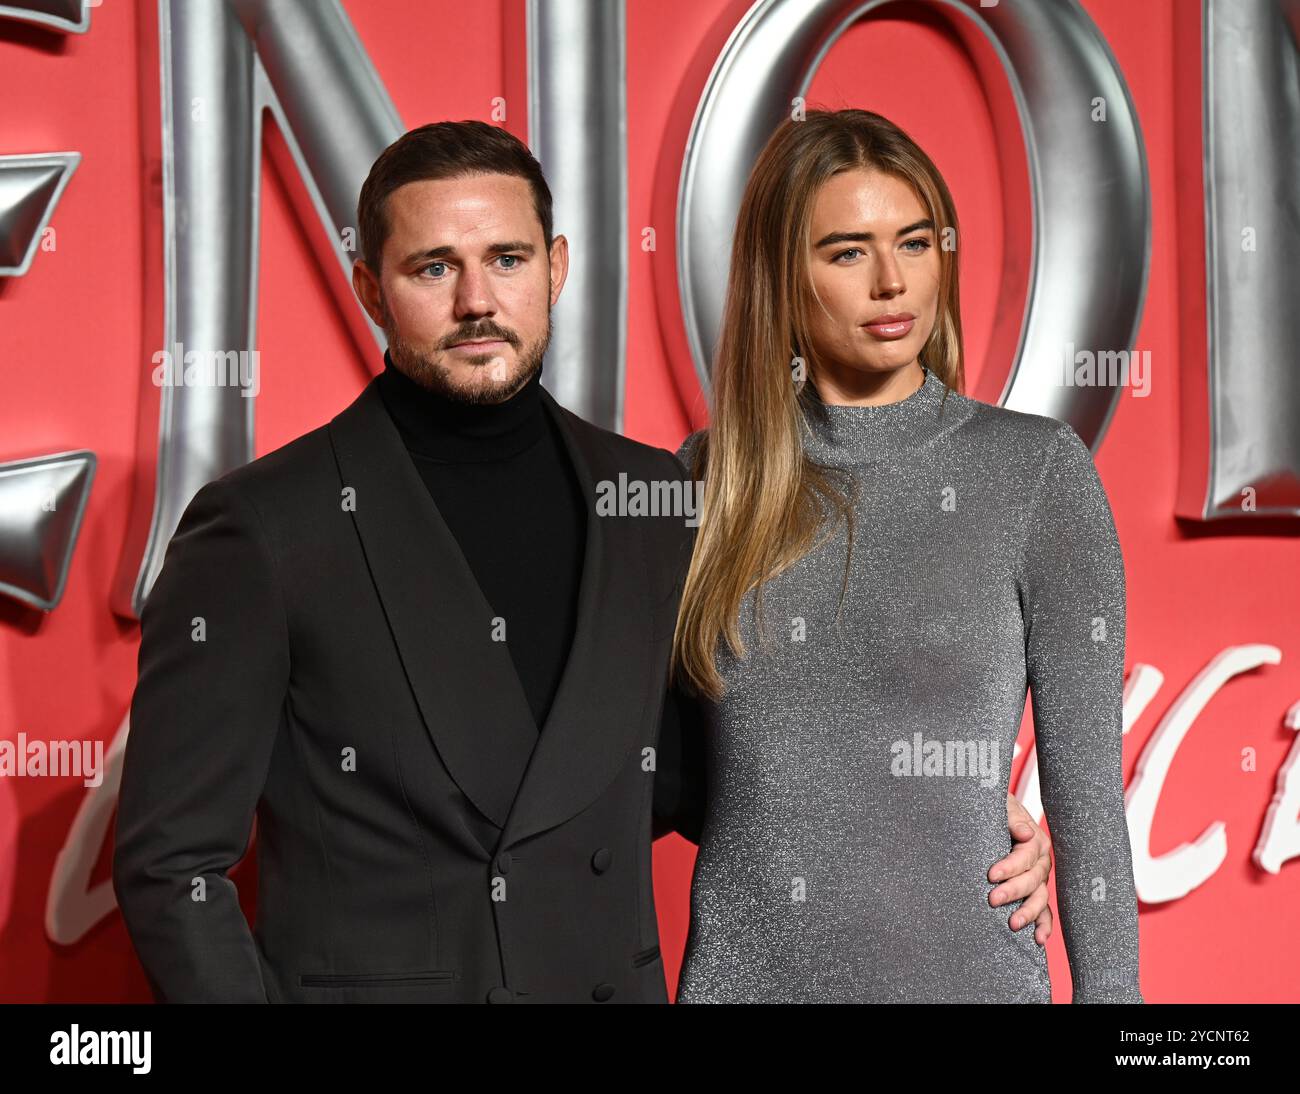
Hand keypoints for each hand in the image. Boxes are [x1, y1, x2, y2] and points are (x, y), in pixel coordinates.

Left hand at [988, 792, 1053, 944]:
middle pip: (1033, 879)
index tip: (991, 874)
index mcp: (1036, 840)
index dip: (1010, 866)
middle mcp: (1041, 862)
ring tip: (1013, 924)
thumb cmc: (996, 810)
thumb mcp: (1003, 807)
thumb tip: (1026, 833)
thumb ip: (1013, 819)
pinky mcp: (1034, 893)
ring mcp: (1039, 879)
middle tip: (992, 899)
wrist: (994, 815)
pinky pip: (1044, 911)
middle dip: (1013, 891)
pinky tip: (1038, 939)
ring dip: (1029, 912)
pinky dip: (1043, 925)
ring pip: (1040, 898)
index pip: (1026, 855)